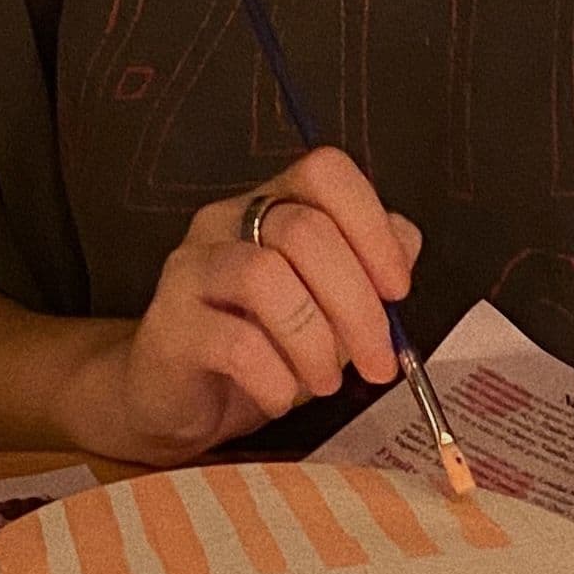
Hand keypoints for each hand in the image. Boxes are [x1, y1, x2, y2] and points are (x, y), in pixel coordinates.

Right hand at [64, 148, 422, 464]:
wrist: (173, 400)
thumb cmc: (257, 346)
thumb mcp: (324, 307)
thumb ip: (364, 271)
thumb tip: (404, 246)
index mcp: (270, 204)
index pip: (325, 172)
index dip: (372, 224)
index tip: (398, 290)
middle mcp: (226, 221)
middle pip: (305, 231)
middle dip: (357, 306)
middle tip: (377, 363)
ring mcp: (191, 268)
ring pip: (265, 277)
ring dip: (314, 341)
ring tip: (323, 383)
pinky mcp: (168, 325)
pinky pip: (234, 342)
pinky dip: (274, 377)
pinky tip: (279, 397)